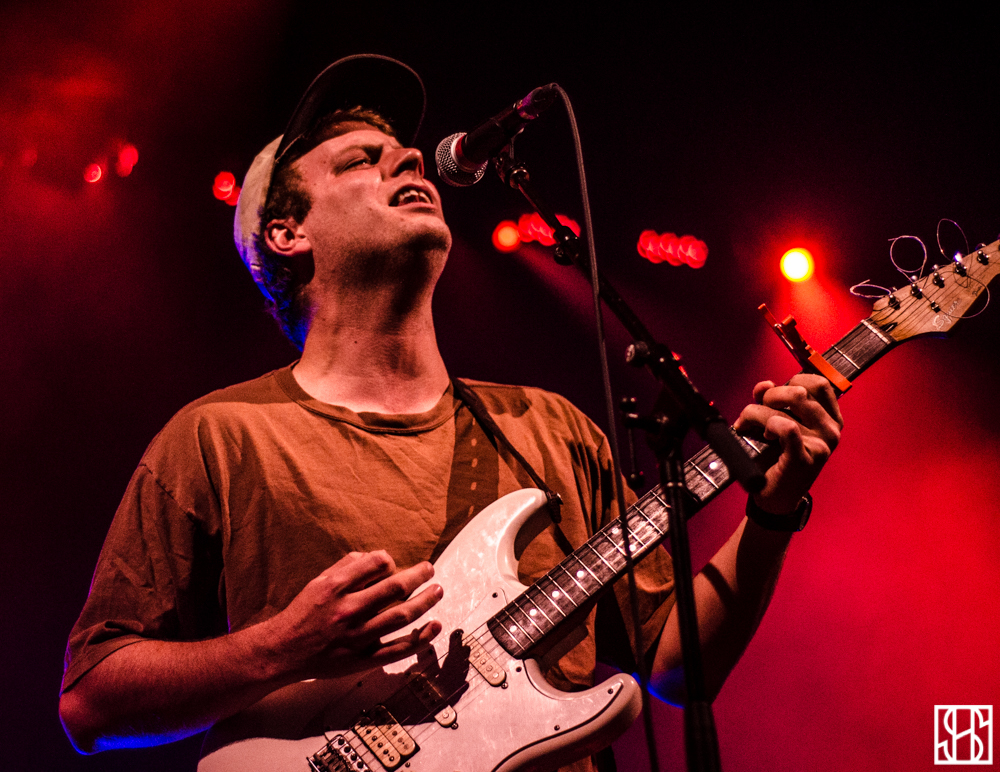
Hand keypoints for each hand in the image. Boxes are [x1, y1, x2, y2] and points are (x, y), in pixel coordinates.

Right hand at [264, 551, 442, 679]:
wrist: (283, 651)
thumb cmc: (303, 613)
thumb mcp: (319, 581)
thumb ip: (347, 566)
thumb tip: (378, 557)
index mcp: (336, 587)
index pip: (376, 564)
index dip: (391, 561)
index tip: (394, 565)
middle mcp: (348, 610)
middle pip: (395, 588)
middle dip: (419, 575)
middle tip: (430, 569)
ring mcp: (357, 636)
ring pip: (401, 616)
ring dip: (425, 601)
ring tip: (438, 591)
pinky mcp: (362, 659)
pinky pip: (398, 649)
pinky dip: (420, 638)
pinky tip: (435, 626)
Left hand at [734, 374, 842, 514]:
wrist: (776, 496)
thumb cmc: (776, 458)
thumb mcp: (776, 421)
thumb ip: (771, 400)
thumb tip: (764, 385)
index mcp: (831, 418)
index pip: (818, 383)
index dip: (790, 381)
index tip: (773, 394)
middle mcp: (831, 430)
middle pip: (799, 392)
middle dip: (769, 396)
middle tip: (755, 411)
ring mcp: (822, 445)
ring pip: (785, 409)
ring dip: (757, 412)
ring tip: (749, 424)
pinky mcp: (805, 459)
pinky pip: (786, 428)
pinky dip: (768, 426)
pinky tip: (765, 436)